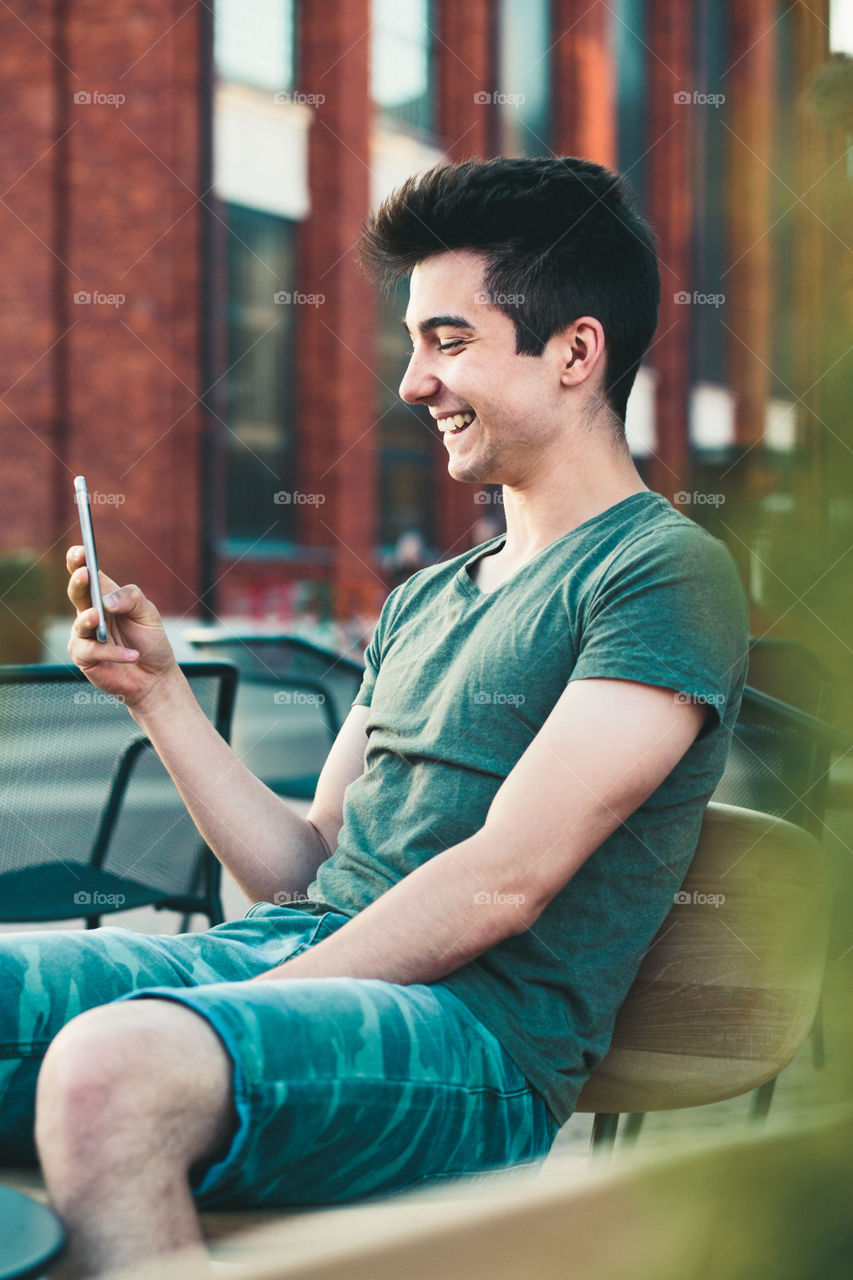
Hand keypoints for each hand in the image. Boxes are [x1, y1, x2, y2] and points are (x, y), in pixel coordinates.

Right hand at [66, 546, 177, 710]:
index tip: (81, 550)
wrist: (155, 676)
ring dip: (88, 619)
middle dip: (78, 582)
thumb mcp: (149, 614)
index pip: (88, 573)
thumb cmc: (150, 641)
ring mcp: (84, 635)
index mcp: (105, 596)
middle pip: (77, 593)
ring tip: (97, 616)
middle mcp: (90, 612)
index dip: (80, 561)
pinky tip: (132, 655)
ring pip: (79, 623)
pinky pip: (92, 651)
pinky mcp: (84, 657)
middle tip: (84, 574)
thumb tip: (107, 600)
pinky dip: (113, 653)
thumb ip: (131, 599)